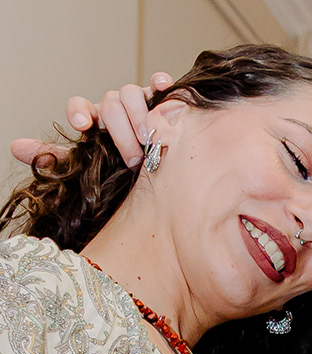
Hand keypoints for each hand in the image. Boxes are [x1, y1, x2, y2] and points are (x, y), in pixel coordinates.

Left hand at [11, 74, 171, 171]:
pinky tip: (161, 88)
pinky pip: (158, 85)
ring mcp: (137, 102)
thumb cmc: (121, 173)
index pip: (79, 106)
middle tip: (132, 160)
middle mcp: (114, 107)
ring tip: (148, 142)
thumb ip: (54, 157)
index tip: (82, 125)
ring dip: (138, 118)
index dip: (79, 111)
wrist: (157, 177)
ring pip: (130, 93)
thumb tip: (15, 148)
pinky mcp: (161, 101)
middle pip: (109, 103)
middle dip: (119, 132)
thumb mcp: (87, 168)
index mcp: (94, 121)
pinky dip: (159, 84)